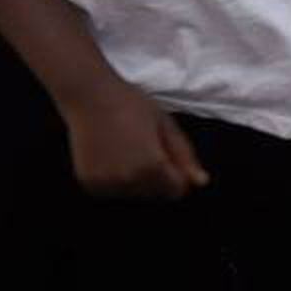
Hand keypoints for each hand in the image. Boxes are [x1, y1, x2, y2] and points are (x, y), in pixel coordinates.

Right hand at [58, 77, 209, 199]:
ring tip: (126, 149)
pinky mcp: (90, 184)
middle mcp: (130, 181)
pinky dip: (115, 179)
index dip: (176, 173)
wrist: (89, 96)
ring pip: (134, 194)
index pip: (176, 190)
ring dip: (136, 179)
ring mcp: (108, 184)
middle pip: (155, 194)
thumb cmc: (131, 104)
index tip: (166, 153)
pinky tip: (111, 156)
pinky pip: (113, 191)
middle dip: (157, 177)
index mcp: (152, 166)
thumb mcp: (165, 124)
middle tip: (144, 146)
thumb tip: (201, 182)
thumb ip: (184, 155)